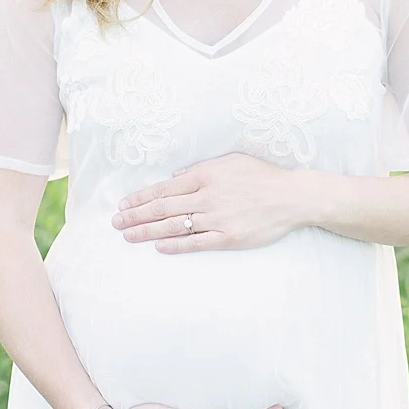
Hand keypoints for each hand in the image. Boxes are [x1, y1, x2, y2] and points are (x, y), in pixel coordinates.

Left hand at [111, 152, 305, 252]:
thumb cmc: (262, 176)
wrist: (293, 197)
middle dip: (136, 215)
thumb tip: (176, 175)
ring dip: (148, 231)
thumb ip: (201, 168)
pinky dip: (176, 245)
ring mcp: (217, 218)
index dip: (141, 197)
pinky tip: (158, 247)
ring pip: (174, 225)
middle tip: (116, 222)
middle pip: (163, 207)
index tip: (123, 203)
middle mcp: (207, 196)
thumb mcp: (231, 161)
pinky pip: (196, 242)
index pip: (164, 187)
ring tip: (128, 236)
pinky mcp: (229, 237)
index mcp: (206, 175)